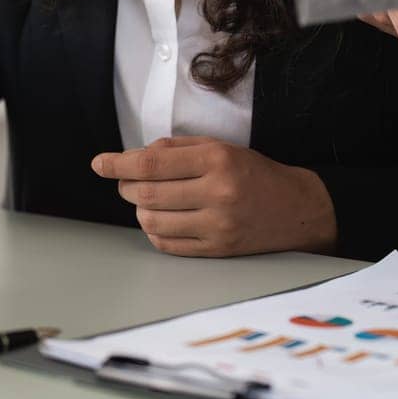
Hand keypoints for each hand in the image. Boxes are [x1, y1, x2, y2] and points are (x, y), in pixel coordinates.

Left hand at [92, 136, 336, 256]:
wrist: (297, 210)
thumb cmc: (255, 173)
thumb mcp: (220, 147)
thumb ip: (177, 149)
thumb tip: (134, 156)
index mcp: (217, 160)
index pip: (152, 163)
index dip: (118, 163)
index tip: (99, 163)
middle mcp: (217, 193)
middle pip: (147, 193)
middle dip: (127, 186)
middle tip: (127, 181)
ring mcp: (217, 226)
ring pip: (152, 221)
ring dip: (140, 209)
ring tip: (149, 199)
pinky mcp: (218, 251)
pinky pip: (168, 244)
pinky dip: (155, 231)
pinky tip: (162, 219)